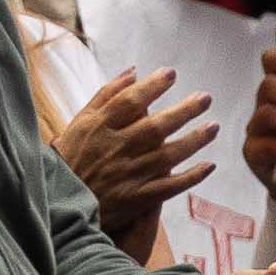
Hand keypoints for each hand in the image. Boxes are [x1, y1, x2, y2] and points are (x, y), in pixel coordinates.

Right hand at [51, 68, 211, 228]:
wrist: (61, 202)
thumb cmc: (72, 156)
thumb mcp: (80, 122)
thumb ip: (106, 96)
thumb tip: (134, 72)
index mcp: (98, 128)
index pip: (128, 102)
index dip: (151, 86)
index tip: (171, 73)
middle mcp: (115, 149)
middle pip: (155, 127)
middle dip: (183, 111)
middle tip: (206, 98)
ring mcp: (127, 175)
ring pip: (167, 156)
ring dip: (194, 140)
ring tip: (214, 126)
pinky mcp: (137, 198)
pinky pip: (169, 187)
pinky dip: (190, 176)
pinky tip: (209, 165)